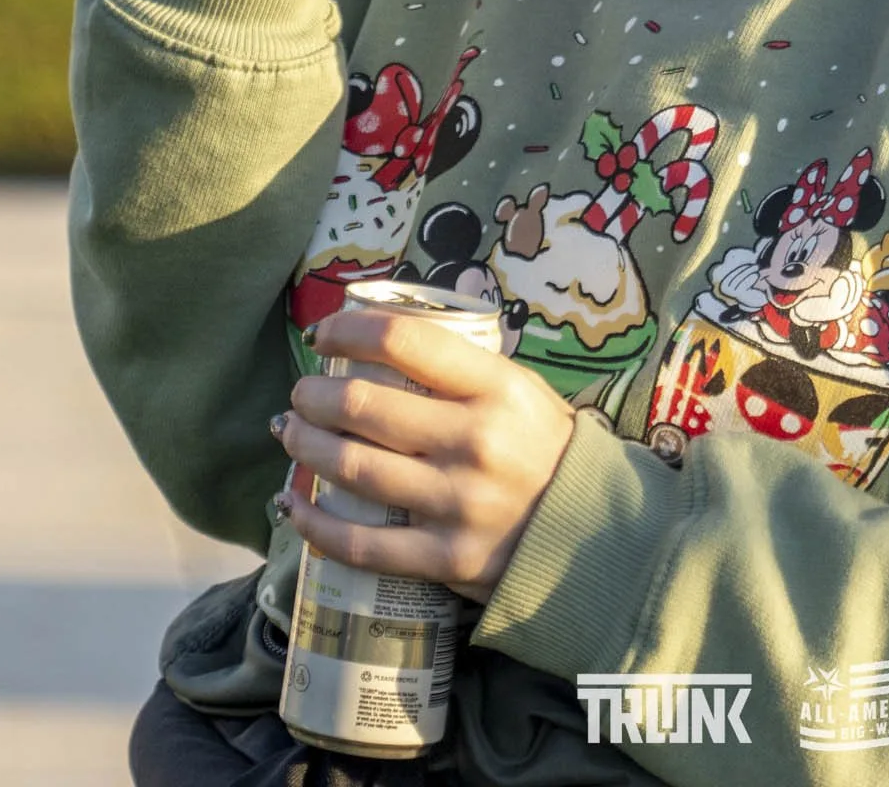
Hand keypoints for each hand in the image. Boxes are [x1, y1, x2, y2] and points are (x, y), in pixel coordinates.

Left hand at [274, 304, 579, 603]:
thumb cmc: (549, 450)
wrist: (599, 534)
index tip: (323, 334)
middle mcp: (473, 441)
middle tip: (301, 393)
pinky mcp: (445, 558)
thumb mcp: (522, 392)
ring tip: (288, 433)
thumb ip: (462, 371)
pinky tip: (291, 505)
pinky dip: (315, 523)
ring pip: (352, 469)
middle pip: (362, 406)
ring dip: (303, 447)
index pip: (404, 341)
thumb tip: (384, 345)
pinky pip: (362, 544)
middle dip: (313, 395)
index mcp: (495, 388)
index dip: (348, 330)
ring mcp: (456, 502)